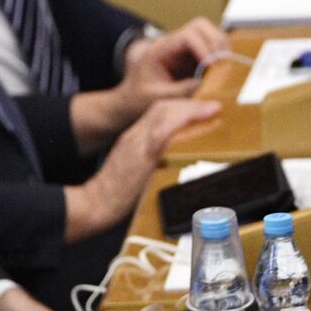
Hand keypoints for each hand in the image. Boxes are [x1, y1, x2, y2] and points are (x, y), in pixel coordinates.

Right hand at [64, 97, 220, 241]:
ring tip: (211, 110)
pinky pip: (160, 132)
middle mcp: (134, 137)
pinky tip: (196, 120)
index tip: (204, 107)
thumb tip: (183, 164)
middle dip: (190, 105)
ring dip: (190, 109)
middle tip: (213, 106)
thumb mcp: (137, 172)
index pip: (159, 113)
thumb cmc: (117, 195)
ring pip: (163, 114)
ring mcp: (135, 144)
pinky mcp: (139, 155)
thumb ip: (155, 162)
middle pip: (162, 109)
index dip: (183, 107)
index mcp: (134, 139)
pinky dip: (180, 121)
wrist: (96, 205)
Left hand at [68, 19, 225, 153]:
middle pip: (200, 26)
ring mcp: (184, 51)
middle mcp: (173, 45)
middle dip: (216, 42)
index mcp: (160, 49)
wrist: (131, 101)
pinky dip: (221, 57)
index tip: (214, 66)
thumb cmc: (139, 99)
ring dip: (221, 47)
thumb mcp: (157, 98)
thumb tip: (207, 86)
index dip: (204, 48)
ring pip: (209, 34)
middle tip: (223, 65)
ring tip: (225, 68)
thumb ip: (180, 92)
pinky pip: (211, 50)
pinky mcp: (192, 59)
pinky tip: (222, 73)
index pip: (187, 36)